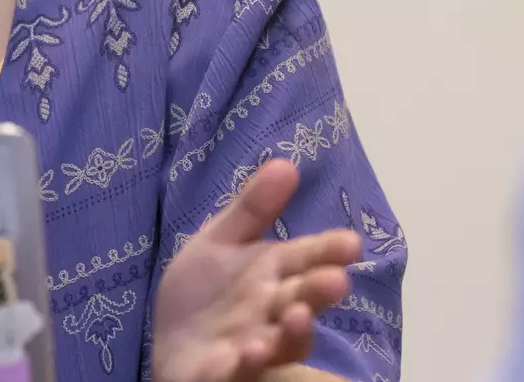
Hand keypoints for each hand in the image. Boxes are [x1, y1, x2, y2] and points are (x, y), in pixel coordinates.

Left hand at [151, 160, 362, 381]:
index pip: (307, 257)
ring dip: (293, 331)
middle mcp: (272, 310)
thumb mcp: (221, 240)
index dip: (328, 250)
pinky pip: (242, 371)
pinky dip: (250, 364)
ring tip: (298, 315)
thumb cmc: (205, 291)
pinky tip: (249, 352)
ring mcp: (254, 344)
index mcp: (273, 272)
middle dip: (319, 291)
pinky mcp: (228, 372)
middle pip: (302, 298)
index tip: (352, 243)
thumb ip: (252, 208)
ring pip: (283, 341)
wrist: (171, 342)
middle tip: (337, 281)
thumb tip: (286, 162)